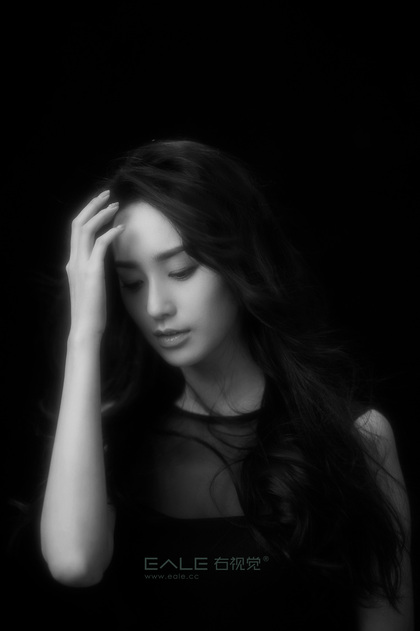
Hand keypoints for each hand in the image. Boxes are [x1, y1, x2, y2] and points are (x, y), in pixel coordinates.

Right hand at [65, 190, 123, 338]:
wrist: (86, 329)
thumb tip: (106, 260)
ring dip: (101, 214)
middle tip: (107, 194)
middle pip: (78, 223)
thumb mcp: (92, 286)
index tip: (102, 204)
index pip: (76, 231)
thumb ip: (95, 270)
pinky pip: (100, 245)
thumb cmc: (93, 311)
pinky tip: (122, 227)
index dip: (88, 214)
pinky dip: (111, 232)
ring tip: (116, 205)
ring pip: (86, 229)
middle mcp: (73, 261)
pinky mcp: (92, 272)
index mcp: (73, 263)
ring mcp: (81, 265)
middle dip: (92, 205)